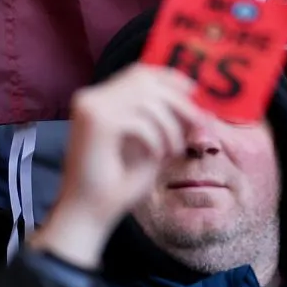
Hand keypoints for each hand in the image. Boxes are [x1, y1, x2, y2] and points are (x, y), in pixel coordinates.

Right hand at [30, 64, 205, 268]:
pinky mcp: (96, 124)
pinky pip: (141, 121)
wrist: (89, 214)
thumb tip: (193, 101)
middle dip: (178, 101)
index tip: (194, 92)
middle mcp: (92, 98)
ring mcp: (91, 108)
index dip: (170, 78)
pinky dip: (156, 138)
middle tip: (197, 123)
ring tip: (174, 150)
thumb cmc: (117, 184)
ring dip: (170, 125)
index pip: (139, 72)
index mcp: (100, 100)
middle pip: (146, 81)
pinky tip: (156, 155)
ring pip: (147, 100)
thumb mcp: (150, 143)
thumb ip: (163, 120)